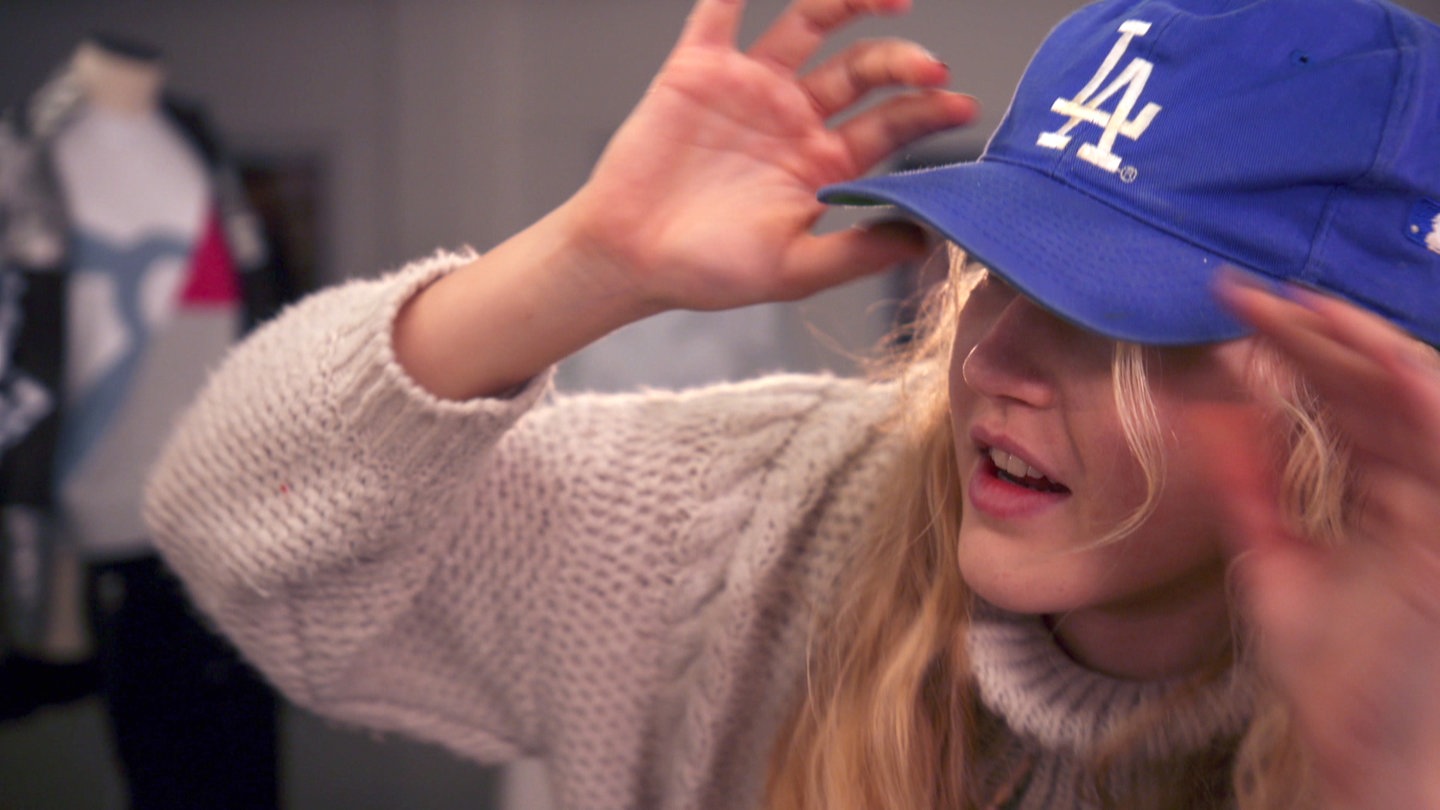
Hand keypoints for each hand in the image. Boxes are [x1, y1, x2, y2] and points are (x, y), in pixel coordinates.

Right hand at [566, 0, 977, 312]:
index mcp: (823, 164)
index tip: (960, 105)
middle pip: (863, 69)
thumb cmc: (707, 270)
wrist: (628, 258)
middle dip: (901, 62)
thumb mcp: (792, 270)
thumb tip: (924, 240)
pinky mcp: (699, 68)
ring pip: (810, 23)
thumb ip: (854, 252)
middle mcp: (795, 118)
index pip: (889, 125)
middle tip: (931, 67)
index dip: (927, 112)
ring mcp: (750, 88)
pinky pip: (722, 9)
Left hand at [1214, 272, 1439, 808]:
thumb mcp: (1268, 560)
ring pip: (1417, 398)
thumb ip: (1248, 493)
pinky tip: (1374, 355)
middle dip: (1319, 334)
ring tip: (1308, 308)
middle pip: (1374, 386)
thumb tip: (1215, 420)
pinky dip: (1416, 393)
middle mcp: (1413, 487)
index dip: (1296, 349)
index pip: (1341, 399)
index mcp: (1376, 489)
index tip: (1235, 309)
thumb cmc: (1321, 665)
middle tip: (1257, 297)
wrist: (1350, 743)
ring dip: (1364, 346)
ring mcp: (1436, 503)